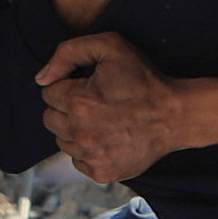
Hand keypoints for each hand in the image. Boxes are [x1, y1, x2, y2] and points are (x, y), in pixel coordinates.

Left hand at [35, 30, 184, 183]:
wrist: (175, 115)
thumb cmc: (144, 79)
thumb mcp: (110, 46)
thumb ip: (69, 52)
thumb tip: (42, 78)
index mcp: (78, 101)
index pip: (49, 92)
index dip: (68, 85)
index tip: (89, 86)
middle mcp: (80, 132)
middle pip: (50, 119)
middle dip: (67, 108)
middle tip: (94, 103)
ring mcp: (91, 155)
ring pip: (62, 142)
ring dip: (75, 131)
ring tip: (102, 121)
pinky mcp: (102, 172)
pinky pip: (78, 161)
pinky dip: (88, 151)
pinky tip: (107, 138)